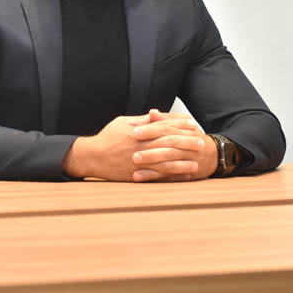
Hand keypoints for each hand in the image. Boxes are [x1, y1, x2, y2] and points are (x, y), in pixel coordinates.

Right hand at [62, 114, 203, 181]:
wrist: (91, 156)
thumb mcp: (122, 122)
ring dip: (182, 162)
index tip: (192, 125)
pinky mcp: (137, 175)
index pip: (163, 127)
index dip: (179, 126)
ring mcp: (139, 162)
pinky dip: (172, 176)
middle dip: (186, 143)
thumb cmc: (107, 137)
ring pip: (165, 162)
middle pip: (168, 143)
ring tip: (196, 163)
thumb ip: (140, 120)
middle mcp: (141, 146)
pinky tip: (183, 177)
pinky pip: (158, 177)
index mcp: (139, 132)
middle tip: (201, 143)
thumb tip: (155, 115)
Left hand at [132, 109, 217, 180]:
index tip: (134, 131)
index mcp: (184, 131)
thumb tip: (152, 112)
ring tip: (134, 162)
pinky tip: (139, 176)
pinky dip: (153, 176)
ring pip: (169, 161)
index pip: (166, 129)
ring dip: (151, 162)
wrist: (214, 155)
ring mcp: (187, 160)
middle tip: (132, 149)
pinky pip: (168, 176)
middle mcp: (187, 145)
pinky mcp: (184, 173)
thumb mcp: (183, 126)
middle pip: (168, 145)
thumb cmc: (193, 138)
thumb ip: (166, 120)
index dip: (150, 130)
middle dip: (150, 148)